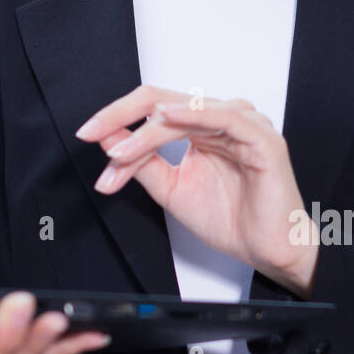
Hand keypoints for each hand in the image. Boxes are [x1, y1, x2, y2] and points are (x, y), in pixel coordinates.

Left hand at [75, 84, 317, 298]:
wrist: (267, 250)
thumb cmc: (230, 219)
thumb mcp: (170, 188)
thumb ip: (142, 161)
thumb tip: (109, 139)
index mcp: (201, 125)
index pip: (153, 108)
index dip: (117, 118)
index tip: (87, 134)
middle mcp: (220, 118)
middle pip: (162, 102)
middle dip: (122, 120)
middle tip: (93, 136)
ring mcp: (242, 123)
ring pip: (184, 112)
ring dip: (146, 133)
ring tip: (120, 153)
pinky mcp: (260, 137)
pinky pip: (222, 117)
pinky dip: (191, 113)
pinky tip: (166, 115)